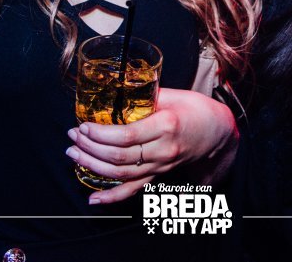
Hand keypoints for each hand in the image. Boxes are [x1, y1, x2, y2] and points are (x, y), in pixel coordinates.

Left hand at [66, 87, 237, 204]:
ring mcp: (161, 166)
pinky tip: (93, 199)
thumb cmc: (196, 109)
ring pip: (122, 174)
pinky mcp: (159, 176)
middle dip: (90, 148)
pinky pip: (134, 190)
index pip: (126, 136)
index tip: (83, 126)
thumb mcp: (173, 94)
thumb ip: (144, 95)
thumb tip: (115, 92)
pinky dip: (112, 197)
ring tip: (74, 154)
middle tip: (73, 137)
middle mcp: (163, 150)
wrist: (219, 132)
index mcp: (166, 126)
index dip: (100, 134)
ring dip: (93, 166)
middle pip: (119, 157)